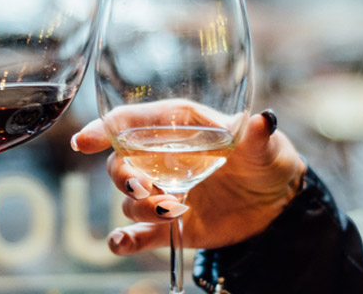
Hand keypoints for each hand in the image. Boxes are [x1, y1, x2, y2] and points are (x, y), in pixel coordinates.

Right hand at [71, 104, 304, 254]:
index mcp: (176, 126)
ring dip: (141, 208)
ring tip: (174, 211)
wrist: (278, 204)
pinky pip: (135, 234)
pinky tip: (122, 243)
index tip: (84, 142)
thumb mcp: (265, 145)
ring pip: (127, 200)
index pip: (128, 123)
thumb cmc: (266, 159)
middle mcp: (160, 158)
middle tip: (149, 188)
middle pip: (119, 164)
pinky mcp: (169, 224)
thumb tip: (263, 120)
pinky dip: (124, 241)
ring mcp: (162, 192)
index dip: (102, 129)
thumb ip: (257, 135)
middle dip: (124, 177)